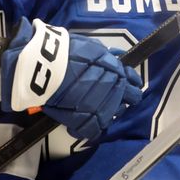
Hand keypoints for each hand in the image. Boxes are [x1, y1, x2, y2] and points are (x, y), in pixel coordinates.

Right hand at [0, 18, 141, 141]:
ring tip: (97, 107)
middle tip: (115, 95)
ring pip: (113, 114)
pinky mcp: (84, 122)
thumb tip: (114, 59)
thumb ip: (107, 56)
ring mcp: (100, 107)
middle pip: (131, 98)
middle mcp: (113, 90)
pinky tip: (84, 123)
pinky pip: (94, 130)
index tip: (127, 82)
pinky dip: (90, 128)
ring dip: (108, 111)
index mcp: (117, 71)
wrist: (44, 66)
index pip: (134, 80)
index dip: (131, 81)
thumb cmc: (66, 52)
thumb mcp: (92, 48)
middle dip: (126, 96)